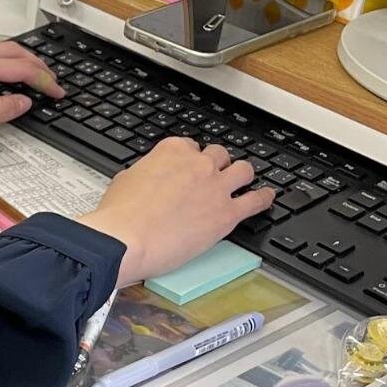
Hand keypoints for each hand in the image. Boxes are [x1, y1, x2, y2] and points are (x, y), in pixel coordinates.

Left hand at [0, 42, 61, 143]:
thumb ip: (1, 110)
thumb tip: (23, 101)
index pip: (22, 68)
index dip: (44, 79)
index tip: (58, 91)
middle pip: (13, 51)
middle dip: (36, 63)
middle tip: (51, 79)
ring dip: (18, 60)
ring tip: (31, 76)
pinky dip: (0, 61)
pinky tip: (0, 75)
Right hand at [79, 138, 275, 287]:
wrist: (125, 240)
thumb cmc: (120, 215)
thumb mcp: (124, 180)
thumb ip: (145, 173)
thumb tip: (147, 178)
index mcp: (171, 151)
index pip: (190, 146)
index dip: (191, 158)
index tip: (189, 168)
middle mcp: (198, 164)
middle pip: (219, 155)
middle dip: (216, 165)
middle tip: (213, 176)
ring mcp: (216, 187)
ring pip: (243, 170)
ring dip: (242, 175)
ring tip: (243, 182)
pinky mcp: (227, 214)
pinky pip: (256, 200)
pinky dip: (263, 198)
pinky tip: (266, 198)